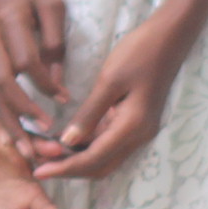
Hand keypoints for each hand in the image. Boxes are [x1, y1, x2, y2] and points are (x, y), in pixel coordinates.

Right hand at [0, 0, 70, 141]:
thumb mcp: (53, 4)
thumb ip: (55, 42)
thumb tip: (58, 83)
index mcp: (10, 19)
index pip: (26, 60)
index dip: (45, 82)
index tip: (65, 99)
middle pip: (2, 83)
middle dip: (23, 111)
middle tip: (46, 133)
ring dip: (9, 122)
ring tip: (27, 149)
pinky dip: (4, 116)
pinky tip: (15, 136)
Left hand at [35, 11, 189, 182]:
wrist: (169, 37)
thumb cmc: (139, 52)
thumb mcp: (109, 80)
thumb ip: (89, 114)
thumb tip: (66, 142)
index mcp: (132, 127)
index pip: (93, 160)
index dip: (64, 168)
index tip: (38, 171)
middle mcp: (138, 136)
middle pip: (99, 167)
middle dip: (69, 169)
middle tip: (37, 164)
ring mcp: (138, 130)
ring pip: (103, 157)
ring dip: (76, 159)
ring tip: (46, 153)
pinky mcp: (134, 122)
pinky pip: (107, 143)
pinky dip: (86, 146)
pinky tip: (64, 140)